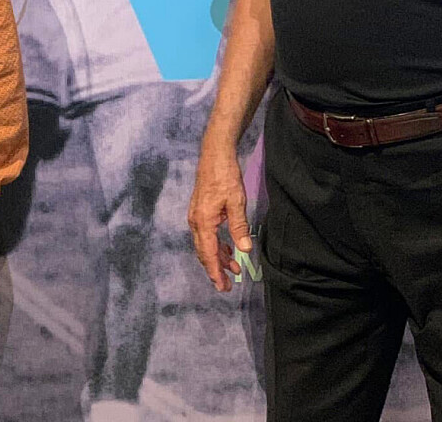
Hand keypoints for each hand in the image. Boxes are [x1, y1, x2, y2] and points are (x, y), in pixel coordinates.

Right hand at [188, 141, 251, 292]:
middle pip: (204, 252)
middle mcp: (195, 221)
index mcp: (203, 221)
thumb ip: (239, 227)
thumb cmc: (225, 176)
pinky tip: (228, 248)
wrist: (214, 155)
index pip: (208, 253)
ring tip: (235, 267)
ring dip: (218, 257)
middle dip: (215, 269)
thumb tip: (245, 249)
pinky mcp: (200, 211)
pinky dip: (216, 245)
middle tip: (227, 286)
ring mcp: (196, 216)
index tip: (222, 287)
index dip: (215, 272)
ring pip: (205, 244)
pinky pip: (206, 235)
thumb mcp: (236, 202)